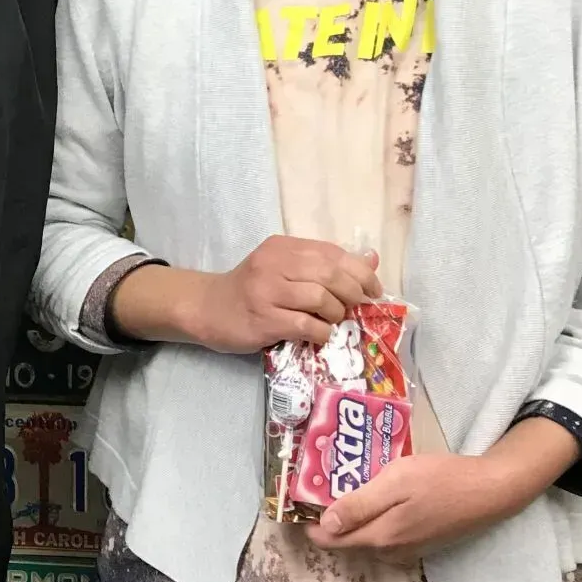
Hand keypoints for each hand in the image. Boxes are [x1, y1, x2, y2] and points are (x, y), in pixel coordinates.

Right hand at [184, 235, 380, 353]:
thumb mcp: (285, 268)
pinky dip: (321, 333)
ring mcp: (267, 291)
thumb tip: (371, 260)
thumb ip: (324, 264)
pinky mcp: (263, 319)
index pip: (332, 252)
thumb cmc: (252, 289)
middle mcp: (274, 263)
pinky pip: (306, 325)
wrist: (208, 308)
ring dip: (335, 314)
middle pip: (330, 273)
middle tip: (354, 308)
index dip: (360, 272)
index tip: (372, 290)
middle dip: (352, 293)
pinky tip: (318, 335)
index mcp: (283, 246)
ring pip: (320, 299)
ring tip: (331, 321)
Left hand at [307, 452, 523, 564]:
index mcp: (380, 536)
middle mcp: (389, 550)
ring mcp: (406, 549)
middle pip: (344, 540)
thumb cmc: (441, 479)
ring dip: (349, 515)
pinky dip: (370, 516)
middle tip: (320, 480)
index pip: (329, 541)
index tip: (297, 497)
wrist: (489, 491)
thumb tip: (325, 524)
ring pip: (363, 536)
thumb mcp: (396, 481)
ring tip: (342, 479)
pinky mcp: (418, 542)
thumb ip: (360, 505)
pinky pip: (382, 533)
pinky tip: (373, 491)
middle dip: (326, 516)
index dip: (308, 522)